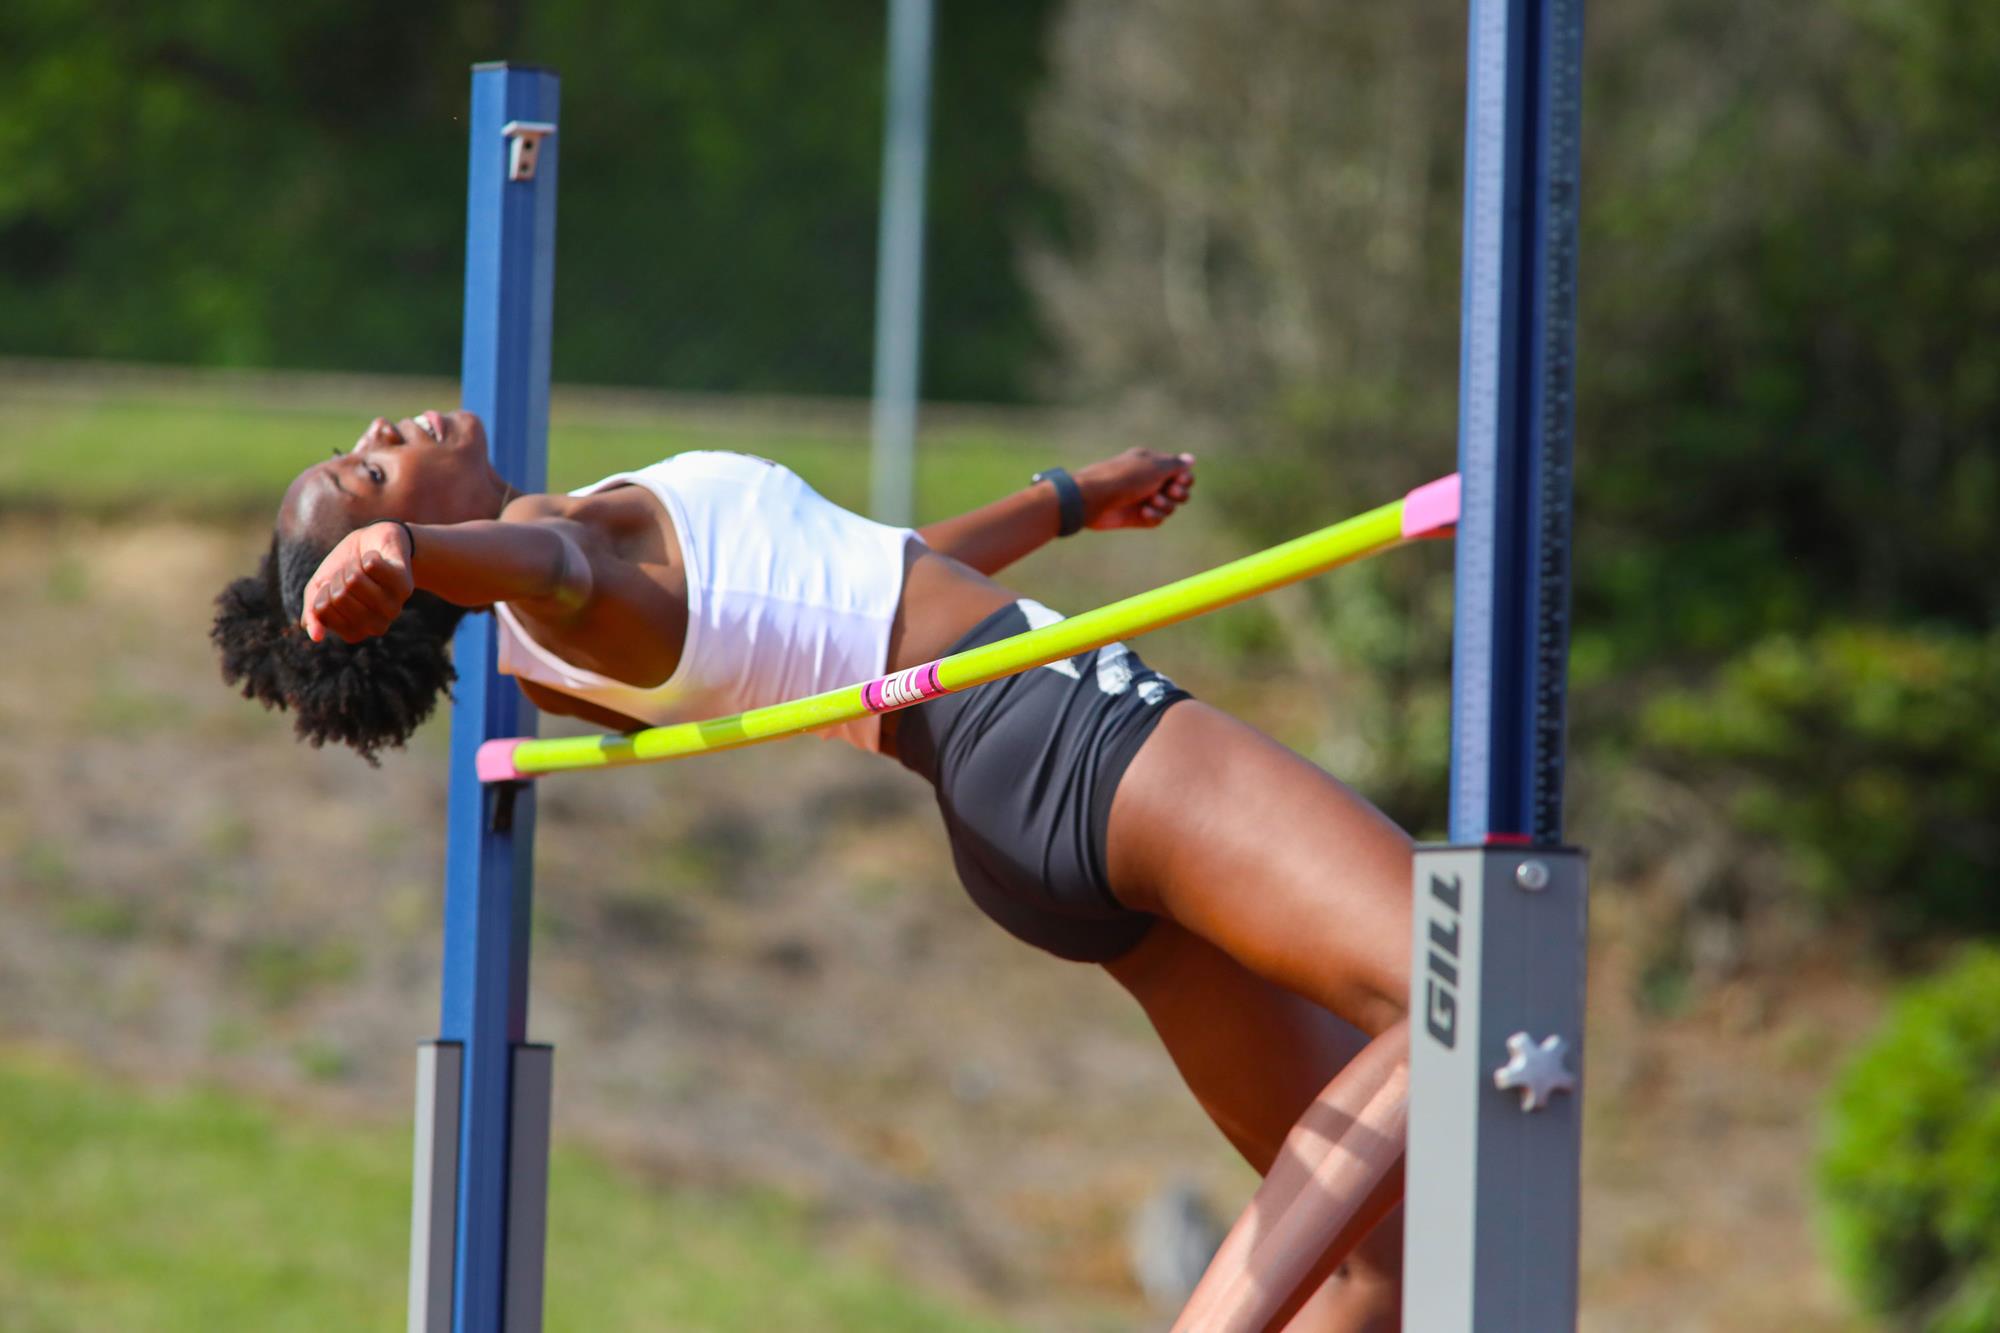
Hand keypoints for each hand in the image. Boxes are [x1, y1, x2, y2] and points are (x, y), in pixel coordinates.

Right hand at [301, 522, 415, 643]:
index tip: (333, 586)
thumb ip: (313, 613)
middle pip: (339, 595)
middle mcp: (376, 626)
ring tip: (363, 567)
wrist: (373, 546)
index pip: (323, 609)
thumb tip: (316, 636)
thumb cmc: (343, 572)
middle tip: (350, 574)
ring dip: (353, 565)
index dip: (322, 589)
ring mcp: (393, 607)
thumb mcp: (320, 590)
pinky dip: (369, 556)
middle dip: (337, 576)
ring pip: (355, 579)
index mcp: (354, 631)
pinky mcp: (405, 586)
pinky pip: (373, 566)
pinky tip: (378, 561)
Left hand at [1076, 448, 1196, 530]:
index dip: (1185, 478)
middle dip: (1179, 493)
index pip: (1179, 471)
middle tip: (1170, 491)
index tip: (1179, 479)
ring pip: (1170, 506)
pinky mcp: (1137, 517)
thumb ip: (1176, 465)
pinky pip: (1157, 519)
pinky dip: (1155, 517)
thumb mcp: (1154, 467)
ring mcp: (1143, 499)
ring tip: (1152, 501)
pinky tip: (1144, 513)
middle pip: (1179, 490)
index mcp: (1151, 463)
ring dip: (1166, 505)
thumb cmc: (1125, 477)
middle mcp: (1149, 480)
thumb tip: (1191, 459)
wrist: (1094, 498)